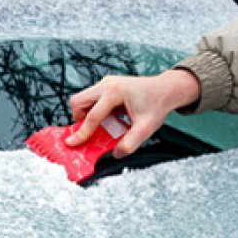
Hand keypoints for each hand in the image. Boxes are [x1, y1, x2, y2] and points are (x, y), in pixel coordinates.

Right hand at [66, 70, 200, 157]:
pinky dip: (93, 111)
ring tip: (103, 125)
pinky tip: (110, 118)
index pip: (92, 115)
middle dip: (79, 119)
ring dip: (86, 115)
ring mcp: (106, 83)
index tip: (71, 143)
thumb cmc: (157, 104)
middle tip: (90, 132)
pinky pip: (91, 99)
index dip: (82, 132)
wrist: (166, 90)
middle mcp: (107, 84)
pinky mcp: (107, 86)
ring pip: (82, 99)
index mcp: (115, 92)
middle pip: (78, 101)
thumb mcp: (147, 128)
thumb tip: (117, 154)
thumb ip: (131, 142)